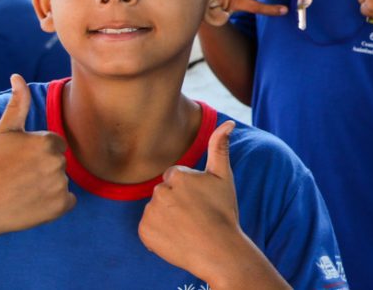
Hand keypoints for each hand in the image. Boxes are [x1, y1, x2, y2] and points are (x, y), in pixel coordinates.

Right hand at [0, 74, 73, 237]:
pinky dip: (54, 204)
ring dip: (47, 186)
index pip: (56, 145)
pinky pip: (67, 201)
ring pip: (62, 181)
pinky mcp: (60, 207)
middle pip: (59, 163)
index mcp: (49, 142)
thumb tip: (18, 76)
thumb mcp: (4, 131)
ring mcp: (60, 186)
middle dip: (43, 168)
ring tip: (22, 189)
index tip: (20, 161)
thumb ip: (18, 103)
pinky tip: (32, 203)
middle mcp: (58, 163)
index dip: (37, 153)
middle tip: (19, 176)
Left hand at [139, 121, 244, 280]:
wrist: (217, 250)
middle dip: (176, 201)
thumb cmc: (223, 212)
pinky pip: (148, 227)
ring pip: (156, 209)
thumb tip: (228, 123)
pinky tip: (175, 237)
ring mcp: (150, 213)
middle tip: (195, 215)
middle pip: (165, 192)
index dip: (190, 190)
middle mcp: (160, 191)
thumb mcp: (224, 177)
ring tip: (186, 227)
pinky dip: (158, 232)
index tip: (201, 201)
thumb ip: (220, 147)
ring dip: (167, 216)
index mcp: (177, 175)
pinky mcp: (144, 232)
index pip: (175, 177)